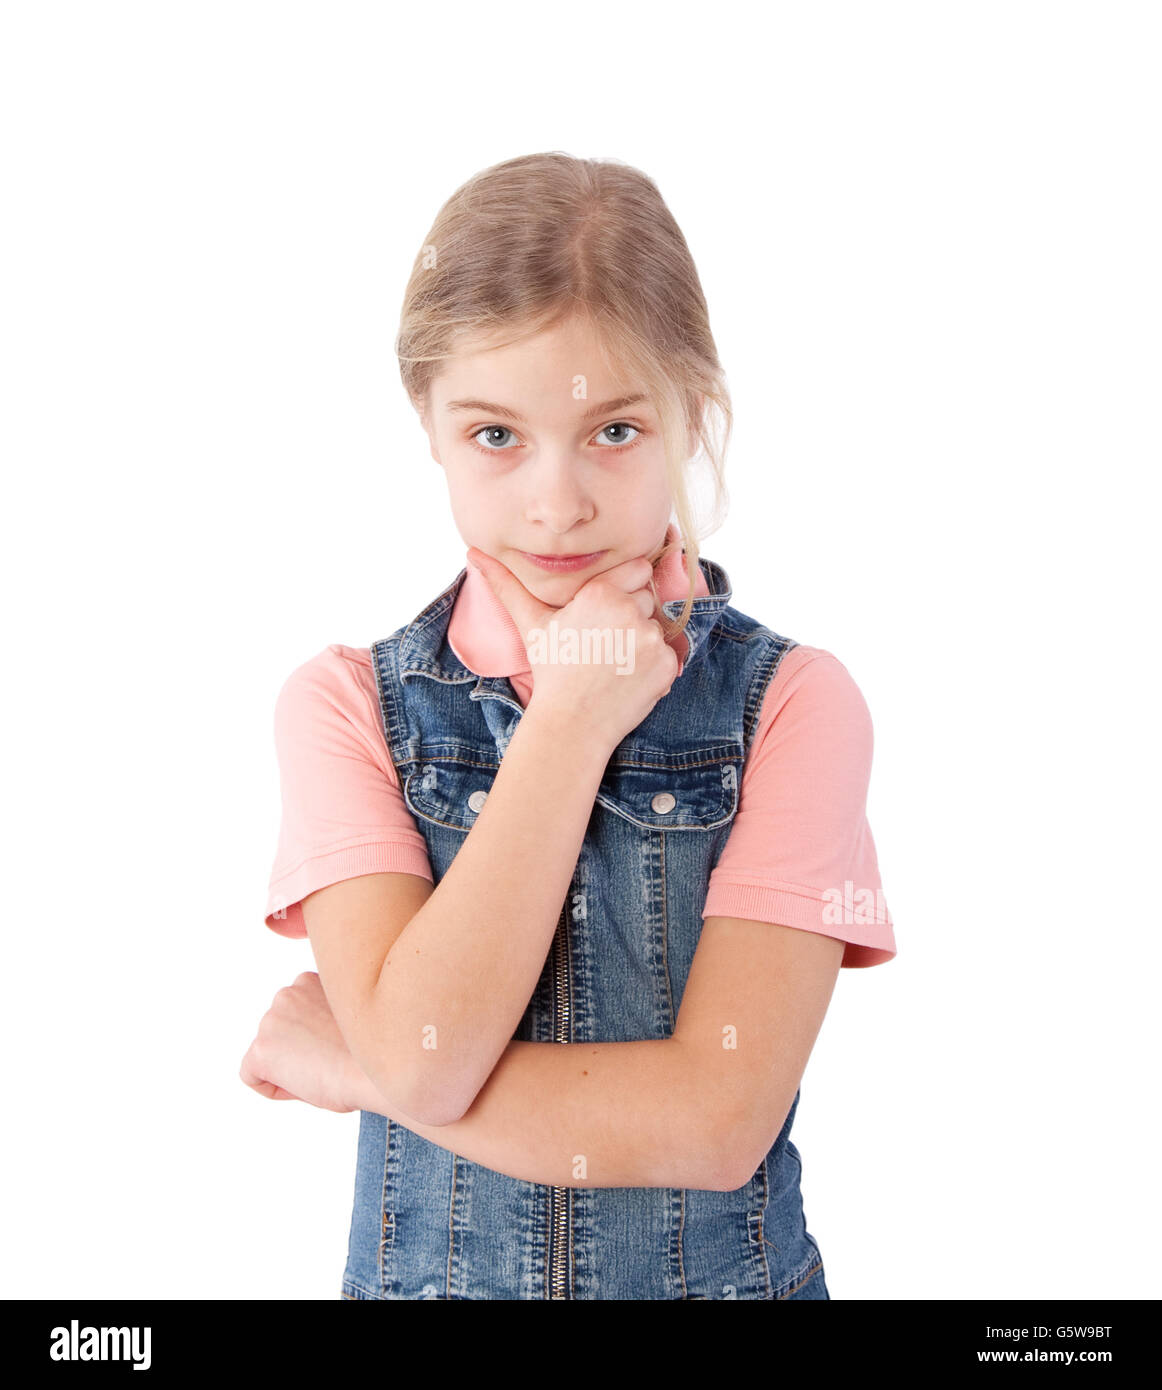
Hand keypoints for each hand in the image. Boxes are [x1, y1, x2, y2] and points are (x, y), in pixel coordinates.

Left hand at [239, 971, 364, 1113]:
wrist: (385, 1064)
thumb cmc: (377, 1048)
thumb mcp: (352, 1015)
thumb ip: (329, 1012)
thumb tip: (319, 1032)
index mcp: (311, 979)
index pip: (296, 1015)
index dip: (315, 1039)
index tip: (339, 1048)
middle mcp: (287, 993)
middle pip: (280, 1034)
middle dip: (300, 1052)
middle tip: (332, 1063)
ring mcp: (271, 1020)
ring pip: (268, 1054)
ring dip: (290, 1068)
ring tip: (324, 1072)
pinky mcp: (261, 1048)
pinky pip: (252, 1076)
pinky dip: (274, 1088)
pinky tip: (306, 1085)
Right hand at [467, 547, 679, 749]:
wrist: (571, 724)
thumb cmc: (551, 671)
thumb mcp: (530, 623)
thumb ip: (506, 584)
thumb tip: (472, 553)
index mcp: (601, 592)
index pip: (637, 570)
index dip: (622, 591)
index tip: (604, 616)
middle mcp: (629, 610)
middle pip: (647, 599)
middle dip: (631, 617)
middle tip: (603, 646)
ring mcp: (650, 639)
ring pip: (657, 627)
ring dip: (642, 643)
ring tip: (612, 664)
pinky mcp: (666, 664)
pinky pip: (669, 655)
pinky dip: (654, 667)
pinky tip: (627, 679)